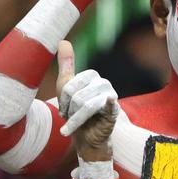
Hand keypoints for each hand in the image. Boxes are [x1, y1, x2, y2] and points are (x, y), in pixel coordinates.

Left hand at [55, 41, 115, 160]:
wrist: (86, 137)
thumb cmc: (76, 110)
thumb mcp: (66, 88)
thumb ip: (66, 65)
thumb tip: (63, 41)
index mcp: (92, 76)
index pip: (71, 84)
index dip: (63, 98)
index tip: (63, 109)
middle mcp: (104, 84)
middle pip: (78, 95)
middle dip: (69, 110)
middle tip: (69, 117)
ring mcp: (111, 97)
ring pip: (86, 105)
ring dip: (76, 119)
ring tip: (74, 124)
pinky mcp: (114, 112)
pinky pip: (108, 106)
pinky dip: (108, 104)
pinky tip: (107, 102)